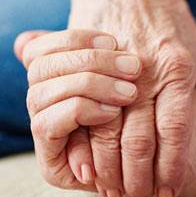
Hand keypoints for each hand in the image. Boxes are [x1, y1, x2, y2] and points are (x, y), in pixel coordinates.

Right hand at [15, 29, 139, 193]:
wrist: (158, 162)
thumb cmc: (143, 107)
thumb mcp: (120, 71)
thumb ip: (92, 49)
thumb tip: (37, 33)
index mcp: (46, 76)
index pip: (37, 47)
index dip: (73, 39)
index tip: (114, 39)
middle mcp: (37, 103)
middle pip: (39, 67)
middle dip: (87, 62)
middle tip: (131, 66)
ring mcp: (40, 134)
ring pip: (40, 92)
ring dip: (88, 86)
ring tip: (128, 92)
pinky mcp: (49, 163)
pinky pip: (47, 124)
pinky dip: (81, 111)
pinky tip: (112, 111)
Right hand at [65, 0, 195, 196]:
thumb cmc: (171, 19)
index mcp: (178, 66)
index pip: (176, 130)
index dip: (172, 167)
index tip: (169, 193)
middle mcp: (146, 67)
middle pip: (140, 137)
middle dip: (139, 177)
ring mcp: (113, 64)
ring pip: (107, 130)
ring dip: (110, 168)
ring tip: (116, 190)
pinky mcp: (89, 60)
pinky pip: (82, 110)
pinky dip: (84, 144)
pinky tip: (88, 165)